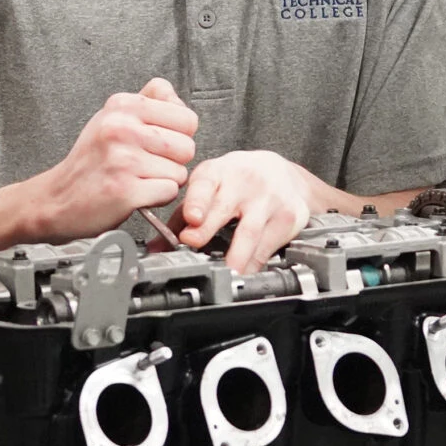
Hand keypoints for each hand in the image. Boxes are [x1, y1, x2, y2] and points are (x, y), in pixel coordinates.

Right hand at [34, 79, 198, 241]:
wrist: (57, 198)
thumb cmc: (91, 160)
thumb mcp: (112, 117)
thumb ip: (148, 102)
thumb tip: (178, 101)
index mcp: (122, 106)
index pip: (187, 118)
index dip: (179, 136)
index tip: (156, 143)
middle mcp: (121, 128)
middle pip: (187, 147)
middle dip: (173, 162)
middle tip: (145, 166)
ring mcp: (123, 160)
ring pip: (180, 172)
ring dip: (164, 182)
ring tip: (137, 179)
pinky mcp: (125, 191)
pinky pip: (169, 192)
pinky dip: (157, 198)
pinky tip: (136, 193)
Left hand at [179, 150, 325, 273]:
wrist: (283, 173)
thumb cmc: (239, 182)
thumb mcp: (210, 188)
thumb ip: (182, 217)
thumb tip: (157, 248)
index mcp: (219, 172)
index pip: (205, 183)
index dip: (197, 201)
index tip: (191, 218)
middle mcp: (245, 181)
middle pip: (226, 208)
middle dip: (208, 229)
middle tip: (195, 248)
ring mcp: (269, 198)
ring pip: (250, 231)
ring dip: (235, 256)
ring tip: (224, 274)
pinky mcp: (289, 216)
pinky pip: (268, 245)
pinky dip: (254, 263)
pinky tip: (244, 272)